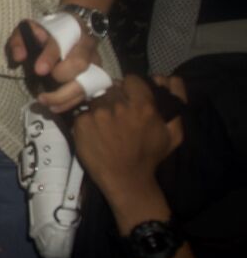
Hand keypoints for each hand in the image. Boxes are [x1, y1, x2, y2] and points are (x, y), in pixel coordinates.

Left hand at [7, 20, 102, 112]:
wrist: (70, 32)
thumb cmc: (46, 33)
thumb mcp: (29, 30)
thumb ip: (19, 40)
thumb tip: (19, 57)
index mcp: (71, 28)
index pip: (62, 41)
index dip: (50, 56)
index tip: (39, 70)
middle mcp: (86, 45)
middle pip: (80, 63)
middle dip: (61, 75)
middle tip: (43, 80)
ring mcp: (95, 62)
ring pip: (87, 82)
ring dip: (65, 95)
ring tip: (43, 101)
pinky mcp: (96, 77)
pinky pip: (87, 93)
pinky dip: (70, 102)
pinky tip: (54, 107)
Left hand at [71, 76, 182, 201]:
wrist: (126, 179)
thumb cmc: (150, 156)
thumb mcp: (174, 131)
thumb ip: (176, 100)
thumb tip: (168, 77)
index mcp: (142, 105)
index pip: (131, 79)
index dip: (130, 87)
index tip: (130, 98)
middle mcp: (118, 105)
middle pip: (112, 89)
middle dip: (115, 97)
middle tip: (117, 113)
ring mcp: (97, 113)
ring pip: (96, 99)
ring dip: (100, 107)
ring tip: (105, 123)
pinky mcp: (81, 123)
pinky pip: (83, 112)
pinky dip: (87, 119)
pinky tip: (94, 132)